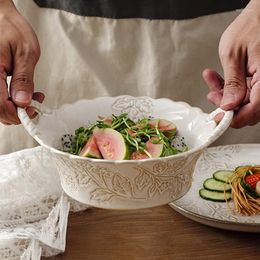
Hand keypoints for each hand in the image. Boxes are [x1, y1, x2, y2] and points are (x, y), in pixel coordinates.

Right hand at [0, 0, 43, 124]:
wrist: (1, 18)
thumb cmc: (11, 29)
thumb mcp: (25, 53)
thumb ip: (24, 79)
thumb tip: (23, 101)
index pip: (0, 106)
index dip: (17, 114)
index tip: (32, 110)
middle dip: (18, 112)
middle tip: (35, 104)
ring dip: (16, 108)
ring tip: (32, 97)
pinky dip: (11, 101)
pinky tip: (23, 94)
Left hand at [203, 0, 259, 127]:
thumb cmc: (252, 26)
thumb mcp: (234, 55)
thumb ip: (232, 83)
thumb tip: (228, 106)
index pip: (252, 111)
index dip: (232, 118)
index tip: (217, 116)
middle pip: (249, 109)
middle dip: (227, 104)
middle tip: (212, 93)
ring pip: (246, 101)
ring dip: (226, 95)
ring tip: (212, 80)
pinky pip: (248, 91)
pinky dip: (232, 88)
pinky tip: (220, 78)